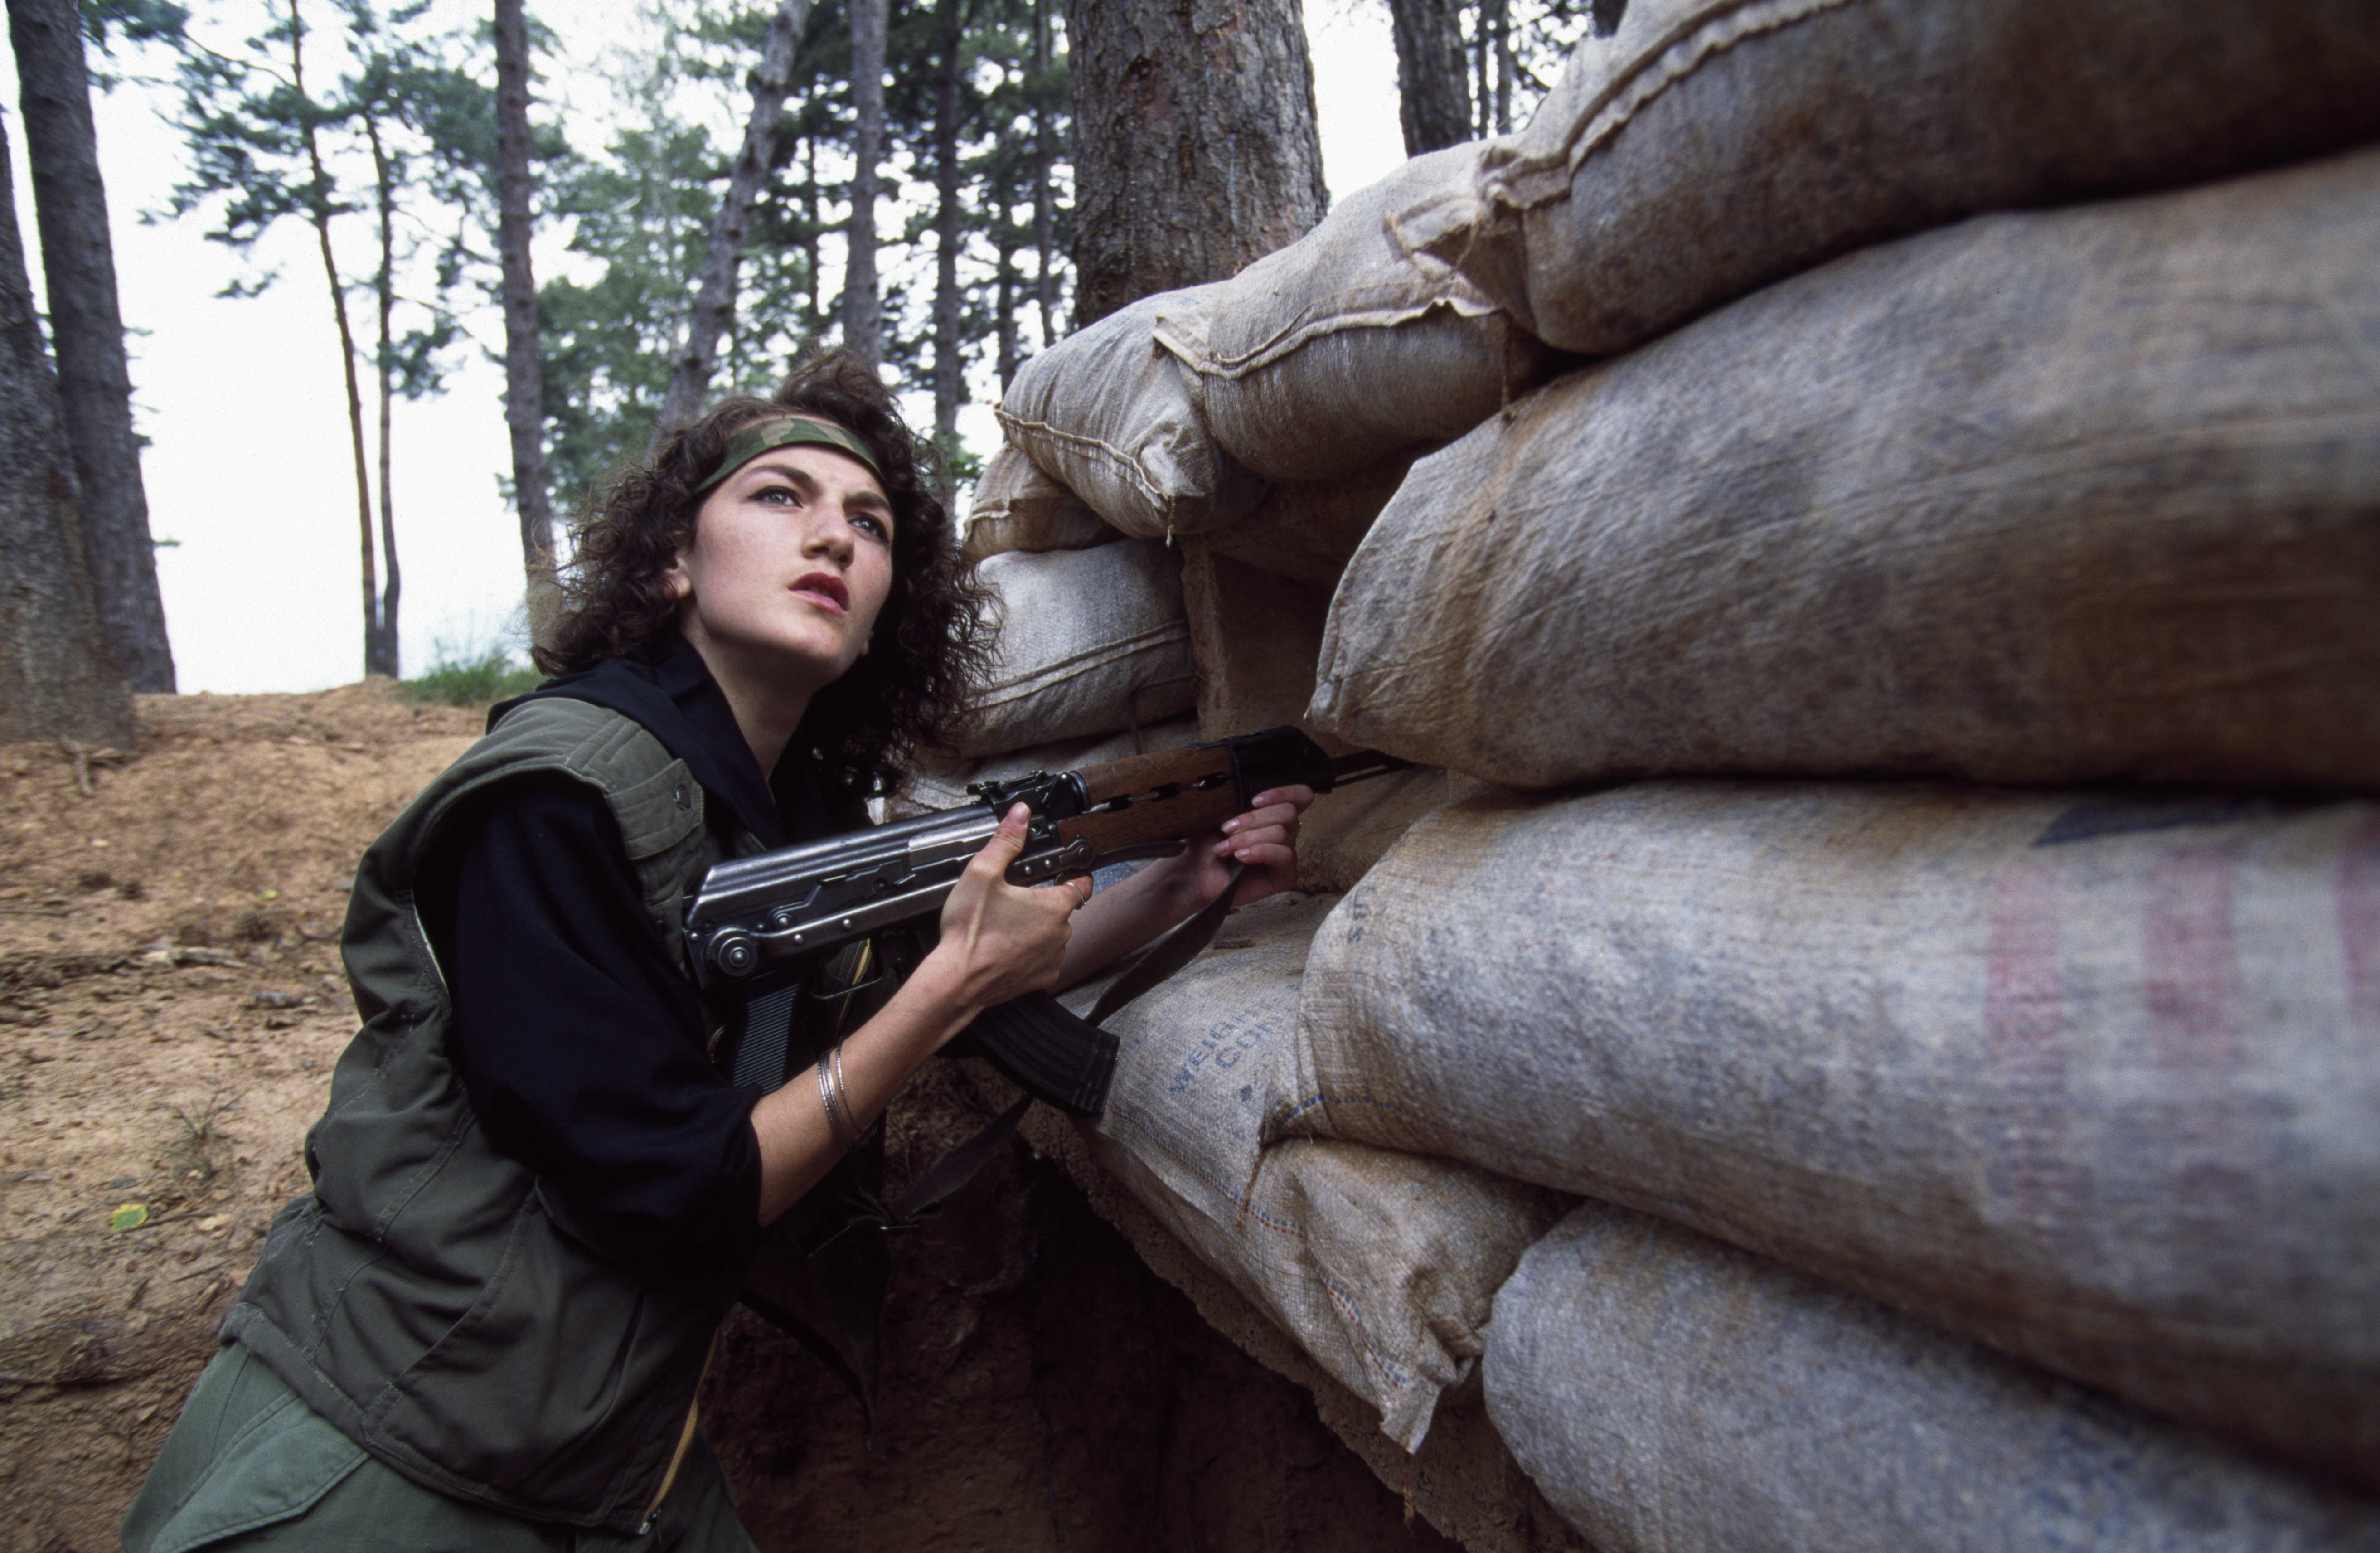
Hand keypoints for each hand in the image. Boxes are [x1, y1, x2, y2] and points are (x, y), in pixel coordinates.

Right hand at [921, 803, 1090, 1021]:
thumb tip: (1021, 814)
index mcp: (1054, 906)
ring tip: (1007, 925)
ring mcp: (1051, 959)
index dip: (1072, 875)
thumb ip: (1006, 841)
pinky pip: (1043, 961)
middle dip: (1044, 903)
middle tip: (1014, 900)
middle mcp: (1060, 935)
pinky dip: (1031, 954)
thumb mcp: (983, 873)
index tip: (1062, 873)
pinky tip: (1007, 948)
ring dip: (1038, 929)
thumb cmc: (970, 932)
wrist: (956, 981)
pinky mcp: (1040, 980)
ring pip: (1053, 936)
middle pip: (1063, 910)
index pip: (1081, 884)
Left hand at [1180, 784, 1315, 909]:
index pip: (1300, 796)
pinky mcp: (1286, 876)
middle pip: (1288, 812)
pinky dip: (1261, 852)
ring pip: (1281, 833)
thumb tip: (1250, 787)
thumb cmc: (1206, 844)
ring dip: (1248, 838)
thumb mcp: (1221, 813)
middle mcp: (1284, 833)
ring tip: (1225, 849)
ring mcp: (1286, 854)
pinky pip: (1285, 855)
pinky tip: (1241, 858)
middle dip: (1253, 819)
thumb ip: (1241, 798)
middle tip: (1226, 829)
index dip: (1283, 793)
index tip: (1253, 801)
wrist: (1196, 874)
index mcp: (1273, 814)